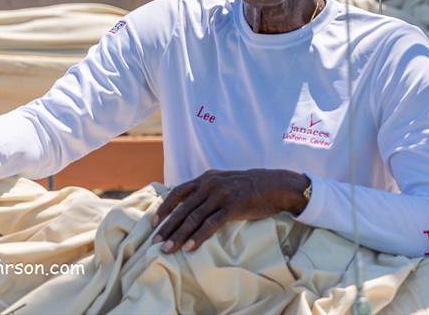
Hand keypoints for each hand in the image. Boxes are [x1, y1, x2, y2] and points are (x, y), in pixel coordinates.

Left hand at [151, 168, 308, 252]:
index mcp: (207, 178)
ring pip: (193, 217)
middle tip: (155, 241)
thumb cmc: (250, 187)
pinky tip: (190, 247)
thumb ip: (208, 189)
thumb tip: (191, 204)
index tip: (153, 222)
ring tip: (168, 249)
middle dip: (167, 226)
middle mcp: (210, 184)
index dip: (165, 208)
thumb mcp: (225, 182)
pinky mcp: (232, 206)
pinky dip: (198, 237)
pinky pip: (211, 224)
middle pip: (182, 208)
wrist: (275, 185)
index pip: (178, 192)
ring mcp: (221, 195)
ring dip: (178, 235)